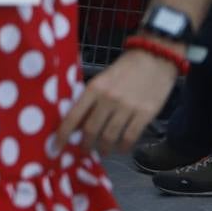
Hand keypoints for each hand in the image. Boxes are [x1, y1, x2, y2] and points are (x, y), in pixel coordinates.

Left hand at [57, 46, 180, 154]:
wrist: (154, 58)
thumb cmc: (124, 70)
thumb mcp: (101, 79)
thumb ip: (89, 99)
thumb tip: (77, 122)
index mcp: (93, 89)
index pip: (73, 116)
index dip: (63, 134)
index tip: (57, 147)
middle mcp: (108, 99)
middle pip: (91, 130)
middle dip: (85, 145)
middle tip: (83, 150)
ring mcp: (127, 108)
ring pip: (110, 136)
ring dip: (104, 148)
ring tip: (103, 151)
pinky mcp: (145, 114)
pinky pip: (130, 136)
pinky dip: (124, 146)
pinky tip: (121, 148)